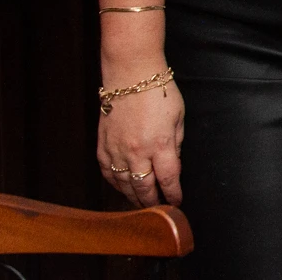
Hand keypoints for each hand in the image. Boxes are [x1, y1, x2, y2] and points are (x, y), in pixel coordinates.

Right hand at [97, 61, 184, 206]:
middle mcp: (137, 151)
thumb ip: (176, 144)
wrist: (130, 75)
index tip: (176, 200)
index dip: (173, 193)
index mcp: (160, 144)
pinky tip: (121, 187)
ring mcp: (117, 150)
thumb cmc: (159, 91)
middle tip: (158, 207)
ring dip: (133, 196)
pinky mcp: (103, 146)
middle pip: (144, 187)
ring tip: (141, 203)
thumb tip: (174, 164)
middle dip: (152, 201)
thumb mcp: (178, 117)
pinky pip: (108, 173)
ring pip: (124, 184)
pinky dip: (115, 184)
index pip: (168, 179)